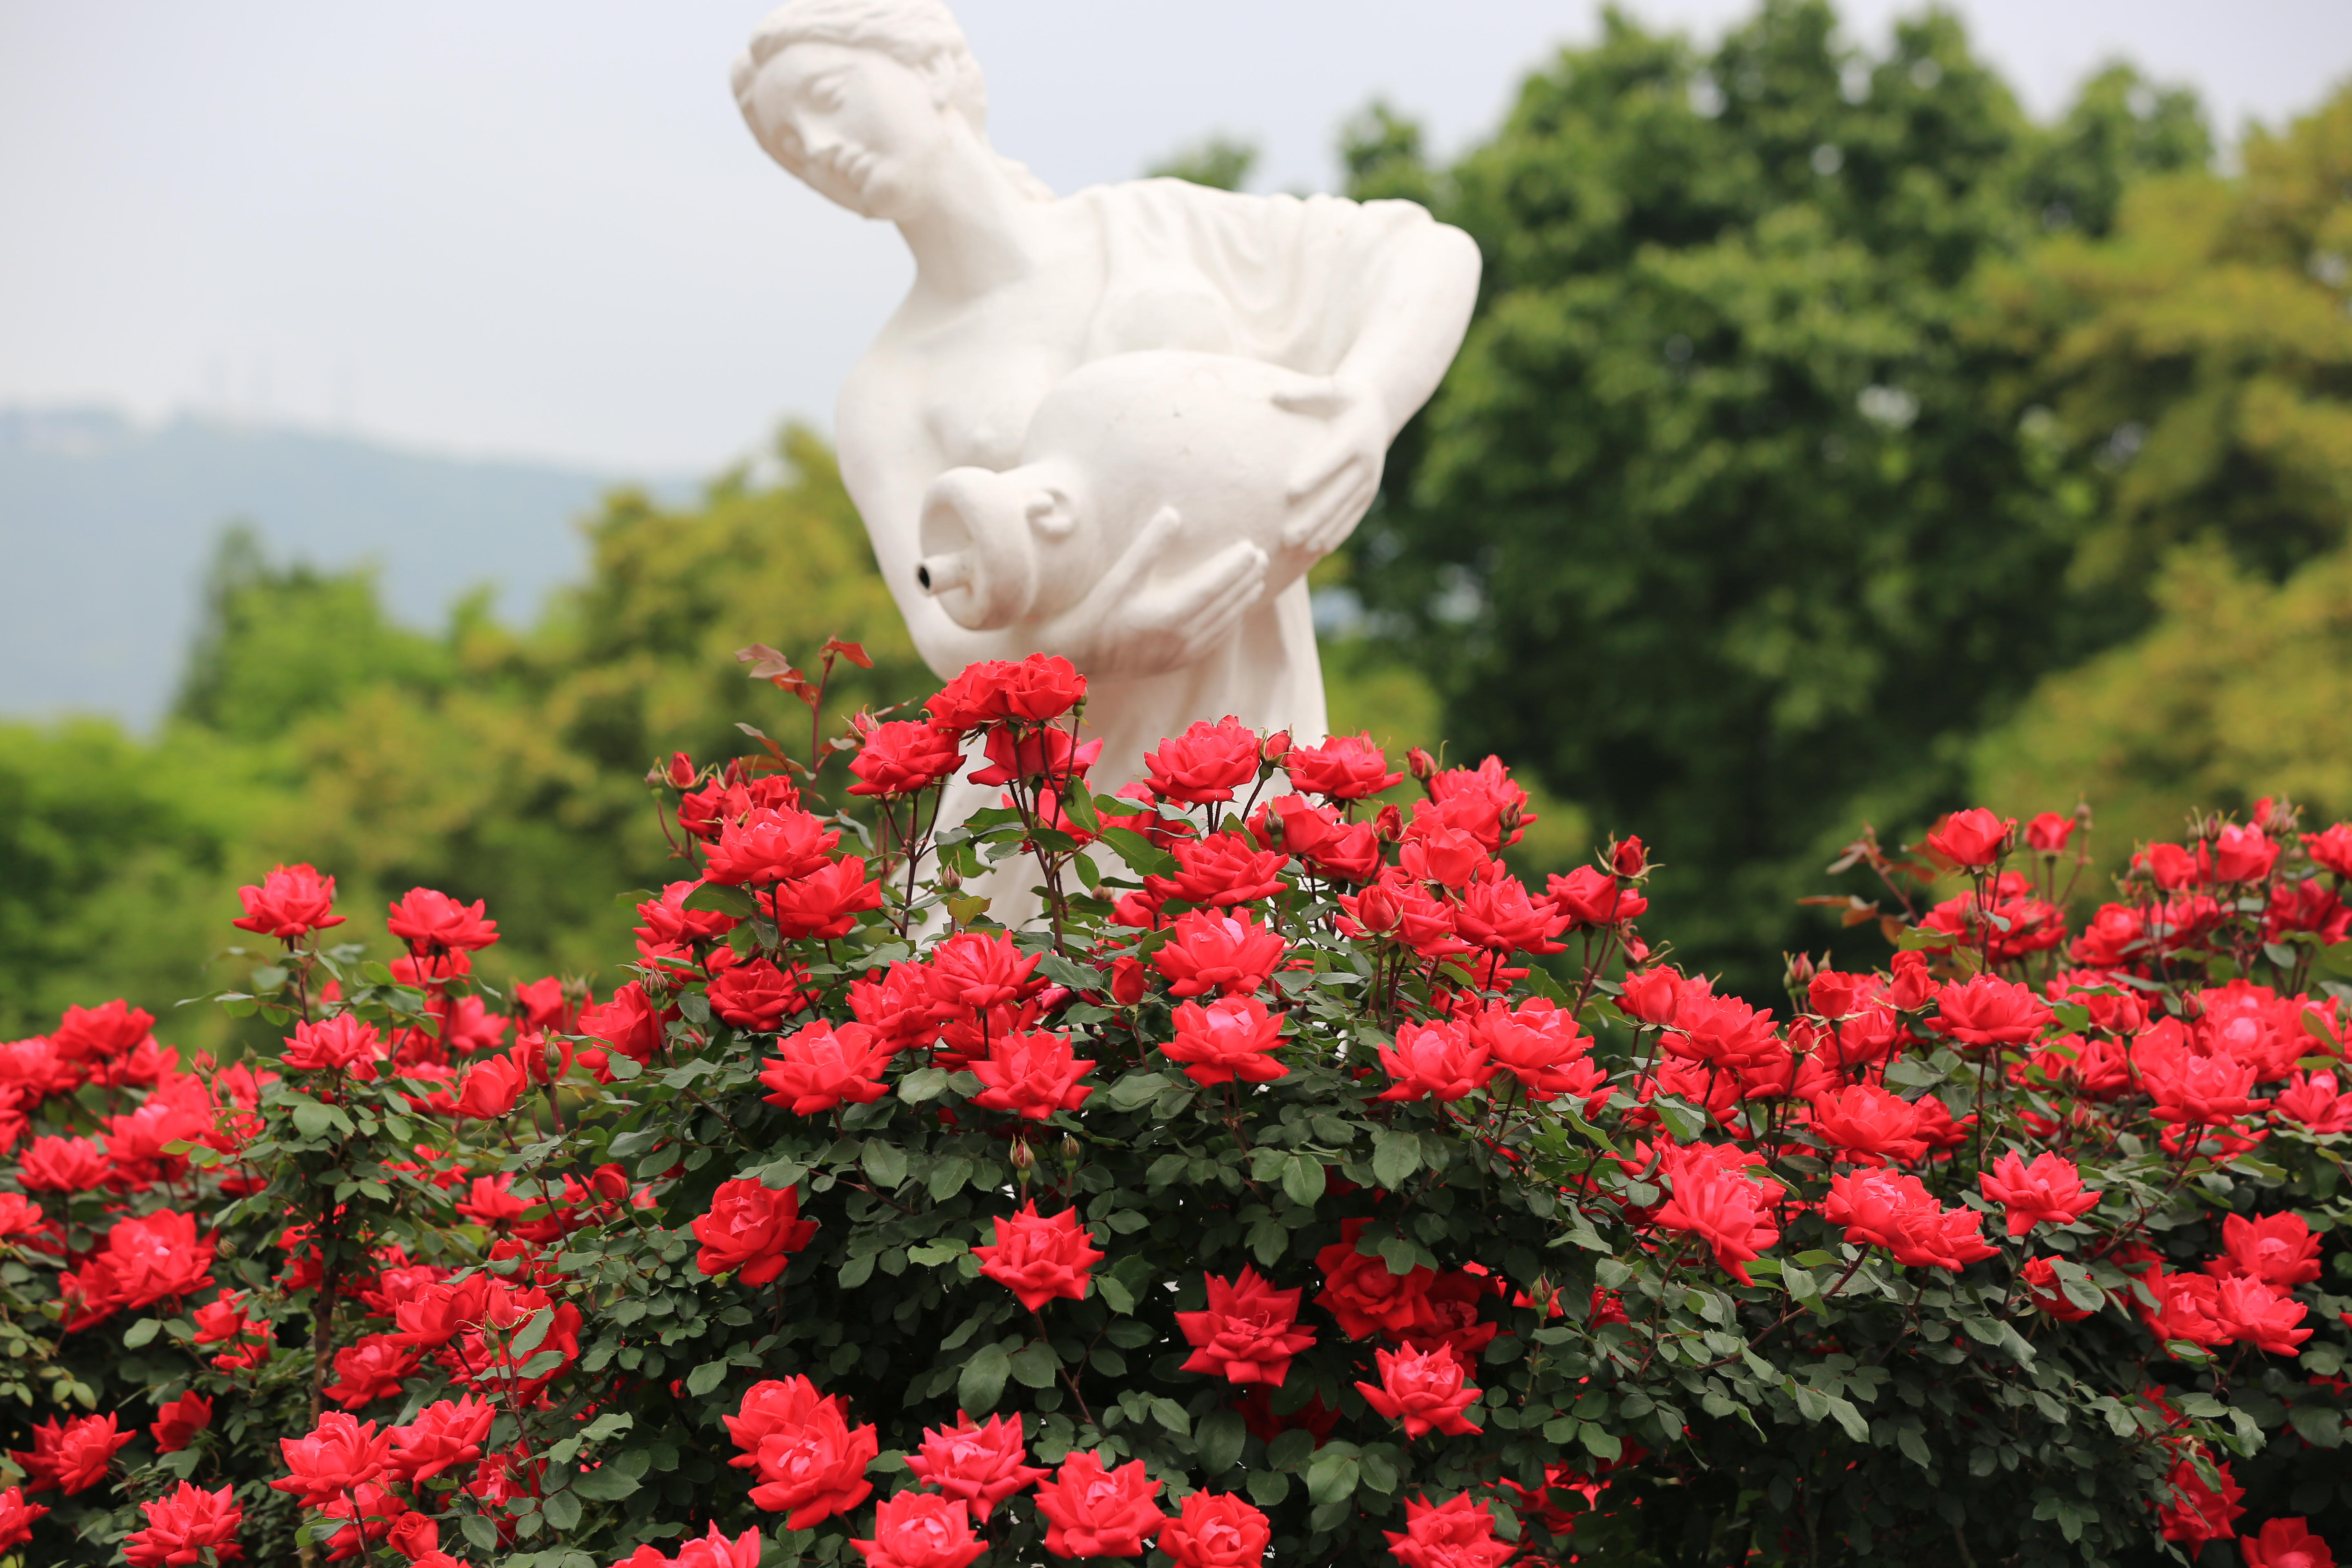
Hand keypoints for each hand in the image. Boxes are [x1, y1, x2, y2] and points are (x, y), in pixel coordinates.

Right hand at [1038, 505, 1268, 679]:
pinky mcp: (1172, 664)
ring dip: (1241, 602)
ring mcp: (1177, 655)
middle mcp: (1178, 639)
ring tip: (1256, 580)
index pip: (1213, 586)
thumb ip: (1146, 546)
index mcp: (1167, 615)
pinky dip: (1228, 625)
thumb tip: (1173, 513)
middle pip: (1224, 605)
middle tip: (1261, 557)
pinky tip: (1234, 614)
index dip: (1234, 566)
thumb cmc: (1089, 614)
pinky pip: (1211, 643)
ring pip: (1222, 625)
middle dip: (1245, 579)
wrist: (1070, 661)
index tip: (1250, 546)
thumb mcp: (1116, 578)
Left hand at [1273, 373, 1388, 565]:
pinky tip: (1321, 548)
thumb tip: (1272, 395)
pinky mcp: (1369, 491)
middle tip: (1287, 535)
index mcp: (1355, 437)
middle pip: (1337, 494)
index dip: (1313, 476)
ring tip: (1301, 548)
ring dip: (1324, 530)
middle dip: (1313, 516)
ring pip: (1345, 511)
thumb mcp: (1328, 388)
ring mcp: (1369, 480)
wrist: (1377, 407)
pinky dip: (1338, 532)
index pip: (1331, 460)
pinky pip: (1353, 516)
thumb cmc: (1343, 396)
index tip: (1290, 493)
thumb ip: (1302, 393)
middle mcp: (1366, 462)